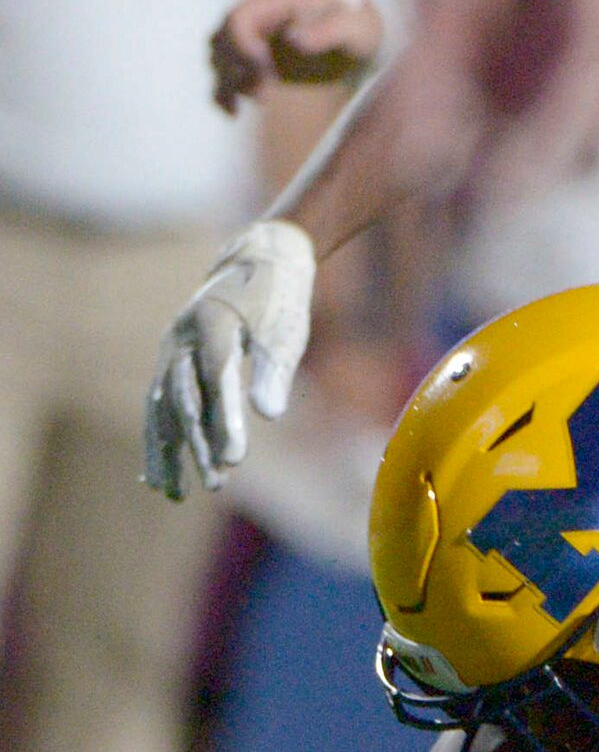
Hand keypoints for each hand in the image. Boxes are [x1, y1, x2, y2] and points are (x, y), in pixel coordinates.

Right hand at [143, 220, 315, 499]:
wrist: (256, 260)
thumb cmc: (279, 297)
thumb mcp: (287, 328)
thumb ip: (276, 369)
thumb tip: (269, 414)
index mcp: (212, 322)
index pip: (216, 378)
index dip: (222, 419)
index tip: (234, 458)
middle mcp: (180, 338)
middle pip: (184, 398)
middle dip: (197, 443)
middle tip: (215, 483)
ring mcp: (169, 350)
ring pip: (162, 406)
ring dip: (166, 450)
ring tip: (172, 492)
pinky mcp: (170, 362)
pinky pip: (158, 405)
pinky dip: (158, 437)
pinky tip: (158, 474)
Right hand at [210, 0, 385, 114]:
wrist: (366, 32)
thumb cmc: (360, 24)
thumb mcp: (354, 24)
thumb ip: (328, 30)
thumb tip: (294, 40)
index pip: (239, 19)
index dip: (243, 44)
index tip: (264, 68)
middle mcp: (258, 16)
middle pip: (222, 39)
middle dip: (234, 67)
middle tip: (261, 93)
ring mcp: (255, 36)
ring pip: (220, 58)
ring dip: (227, 83)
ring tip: (242, 107)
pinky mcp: (257, 58)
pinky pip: (230, 73)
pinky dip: (227, 91)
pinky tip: (234, 112)